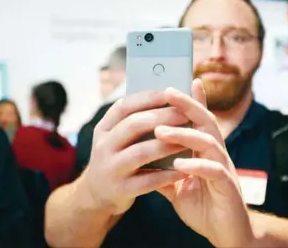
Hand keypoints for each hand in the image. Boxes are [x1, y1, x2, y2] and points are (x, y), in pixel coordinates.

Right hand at [78, 90, 188, 215]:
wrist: (97, 195)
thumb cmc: (118, 158)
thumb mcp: (117, 137)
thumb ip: (137, 119)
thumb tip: (168, 96)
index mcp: (104, 128)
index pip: (124, 106)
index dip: (148, 98)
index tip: (171, 92)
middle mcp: (104, 146)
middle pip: (134, 125)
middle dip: (163, 117)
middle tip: (187, 115)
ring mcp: (111, 169)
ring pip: (141, 152)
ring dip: (168, 144)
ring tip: (190, 140)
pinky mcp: (121, 190)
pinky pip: (148, 181)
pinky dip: (168, 175)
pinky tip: (184, 169)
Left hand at [156, 79, 253, 247]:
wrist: (226, 234)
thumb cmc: (204, 208)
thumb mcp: (178, 188)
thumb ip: (165, 172)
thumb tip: (144, 161)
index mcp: (205, 153)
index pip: (198, 122)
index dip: (192, 101)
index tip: (177, 83)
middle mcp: (217, 155)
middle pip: (206, 122)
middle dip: (188, 105)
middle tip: (168, 92)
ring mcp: (224, 168)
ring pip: (208, 142)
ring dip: (184, 134)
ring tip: (160, 132)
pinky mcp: (228, 186)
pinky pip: (213, 171)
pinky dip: (195, 166)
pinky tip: (178, 164)